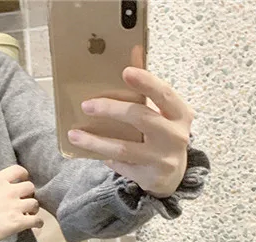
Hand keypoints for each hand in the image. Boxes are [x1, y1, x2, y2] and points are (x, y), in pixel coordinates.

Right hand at [0, 165, 42, 241]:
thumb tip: (4, 195)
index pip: (18, 170)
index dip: (24, 176)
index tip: (23, 181)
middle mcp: (9, 191)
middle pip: (30, 187)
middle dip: (29, 194)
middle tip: (24, 202)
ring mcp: (15, 206)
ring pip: (35, 204)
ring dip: (34, 209)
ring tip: (29, 214)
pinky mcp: (19, 222)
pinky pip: (37, 220)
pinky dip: (37, 222)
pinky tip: (36, 224)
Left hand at [67, 68, 194, 198]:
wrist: (174, 174)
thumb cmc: (164, 134)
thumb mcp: (164, 111)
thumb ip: (149, 86)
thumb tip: (135, 50)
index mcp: (180, 114)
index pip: (164, 94)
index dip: (146, 82)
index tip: (125, 72)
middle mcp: (174, 136)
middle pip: (140, 118)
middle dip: (111, 110)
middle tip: (86, 105)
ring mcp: (162, 159)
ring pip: (123, 148)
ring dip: (95, 141)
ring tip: (74, 134)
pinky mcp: (148, 177)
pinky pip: (120, 165)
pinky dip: (105, 157)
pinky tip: (94, 151)